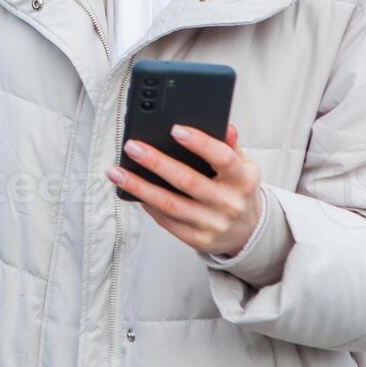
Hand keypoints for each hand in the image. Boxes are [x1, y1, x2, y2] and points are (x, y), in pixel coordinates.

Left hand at [105, 123, 261, 256]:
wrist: (249, 232)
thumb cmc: (238, 190)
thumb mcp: (244, 167)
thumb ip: (231, 147)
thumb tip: (225, 126)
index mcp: (243, 180)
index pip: (223, 158)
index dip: (200, 143)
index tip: (175, 129)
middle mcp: (229, 204)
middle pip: (188, 181)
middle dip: (156, 162)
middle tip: (132, 147)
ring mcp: (213, 224)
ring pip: (170, 204)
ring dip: (139, 187)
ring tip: (116, 172)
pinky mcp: (198, 240)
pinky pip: (167, 221)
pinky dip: (148, 205)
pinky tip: (132, 192)